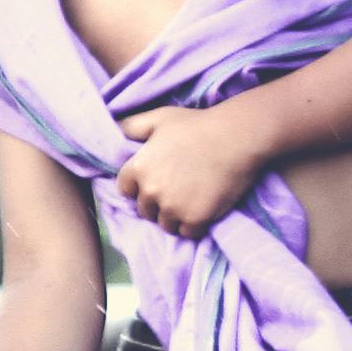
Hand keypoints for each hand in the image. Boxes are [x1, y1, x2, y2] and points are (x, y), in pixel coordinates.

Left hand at [110, 96, 272, 234]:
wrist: (236, 137)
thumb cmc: (198, 124)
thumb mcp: (159, 117)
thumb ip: (132, 126)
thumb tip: (114, 132)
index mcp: (138, 168)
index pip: (126, 190)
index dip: (139, 186)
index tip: (156, 180)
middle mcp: (151, 191)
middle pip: (145, 210)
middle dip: (157, 203)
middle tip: (177, 190)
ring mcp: (173, 208)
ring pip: (165, 224)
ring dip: (174, 217)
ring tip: (190, 200)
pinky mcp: (195, 219)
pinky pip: (186, 233)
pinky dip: (193, 225)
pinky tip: (202, 208)